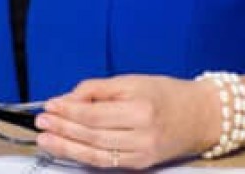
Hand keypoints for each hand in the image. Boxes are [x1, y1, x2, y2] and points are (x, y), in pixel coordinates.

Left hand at [34, 75, 216, 169]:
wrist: (202, 115)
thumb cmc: (167, 94)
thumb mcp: (133, 81)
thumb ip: (99, 90)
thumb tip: (68, 99)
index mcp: (140, 108)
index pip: (94, 113)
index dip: (68, 111)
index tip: (49, 105)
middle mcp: (142, 134)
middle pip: (92, 135)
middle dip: (63, 129)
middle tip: (41, 123)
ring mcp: (142, 153)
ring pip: (96, 154)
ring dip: (67, 147)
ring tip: (47, 140)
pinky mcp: (142, 164)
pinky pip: (107, 163)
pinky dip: (84, 157)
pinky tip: (68, 150)